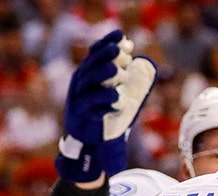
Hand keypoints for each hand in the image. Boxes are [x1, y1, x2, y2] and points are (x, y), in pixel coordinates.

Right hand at [55, 30, 155, 182]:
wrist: (85, 140)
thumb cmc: (100, 112)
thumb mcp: (108, 91)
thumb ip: (120, 77)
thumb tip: (139, 61)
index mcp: (85, 74)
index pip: (93, 54)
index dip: (106, 43)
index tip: (120, 34)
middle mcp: (79, 84)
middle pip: (90, 67)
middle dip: (105, 58)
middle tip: (120, 52)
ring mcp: (79, 100)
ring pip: (90, 85)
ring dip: (105, 78)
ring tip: (118, 73)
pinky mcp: (83, 117)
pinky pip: (93, 108)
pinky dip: (106, 104)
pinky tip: (118, 102)